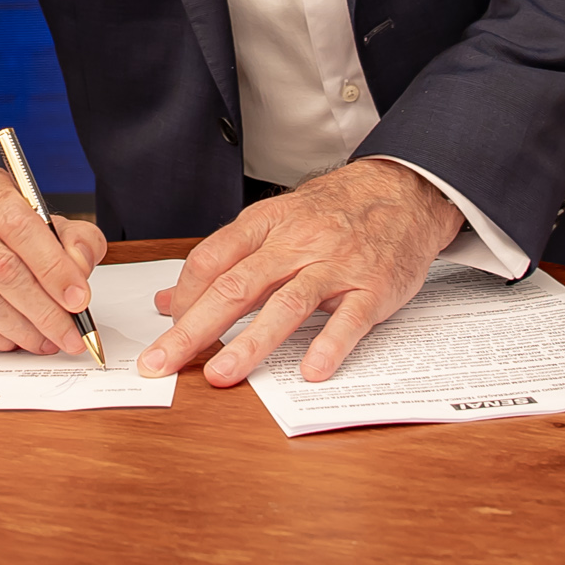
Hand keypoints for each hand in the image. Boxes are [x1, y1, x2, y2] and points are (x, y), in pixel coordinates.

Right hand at [0, 166, 107, 354]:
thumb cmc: (1, 225)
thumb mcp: (44, 220)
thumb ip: (74, 239)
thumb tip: (79, 268)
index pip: (20, 226)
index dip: (52, 266)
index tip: (78, 298)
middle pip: (1, 267)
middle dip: (43, 309)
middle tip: (70, 334)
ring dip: (20, 327)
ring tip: (46, 341)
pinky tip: (14, 340)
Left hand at [140, 160, 462, 385]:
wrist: (403, 190)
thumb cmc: (332, 211)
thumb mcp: (273, 222)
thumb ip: (222, 261)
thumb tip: (167, 299)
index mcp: (266, 224)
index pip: (210, 260)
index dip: (182, 297)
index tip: (164, 329)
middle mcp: (296, 243)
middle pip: (236, 287)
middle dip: (193, 328)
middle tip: (162, 362)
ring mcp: (335, 266)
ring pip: (287, 304)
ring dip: (251, 343)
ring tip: (222, 374)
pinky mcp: (373, 287)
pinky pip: (350, 319)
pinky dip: (330, 344)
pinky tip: (312, 371)